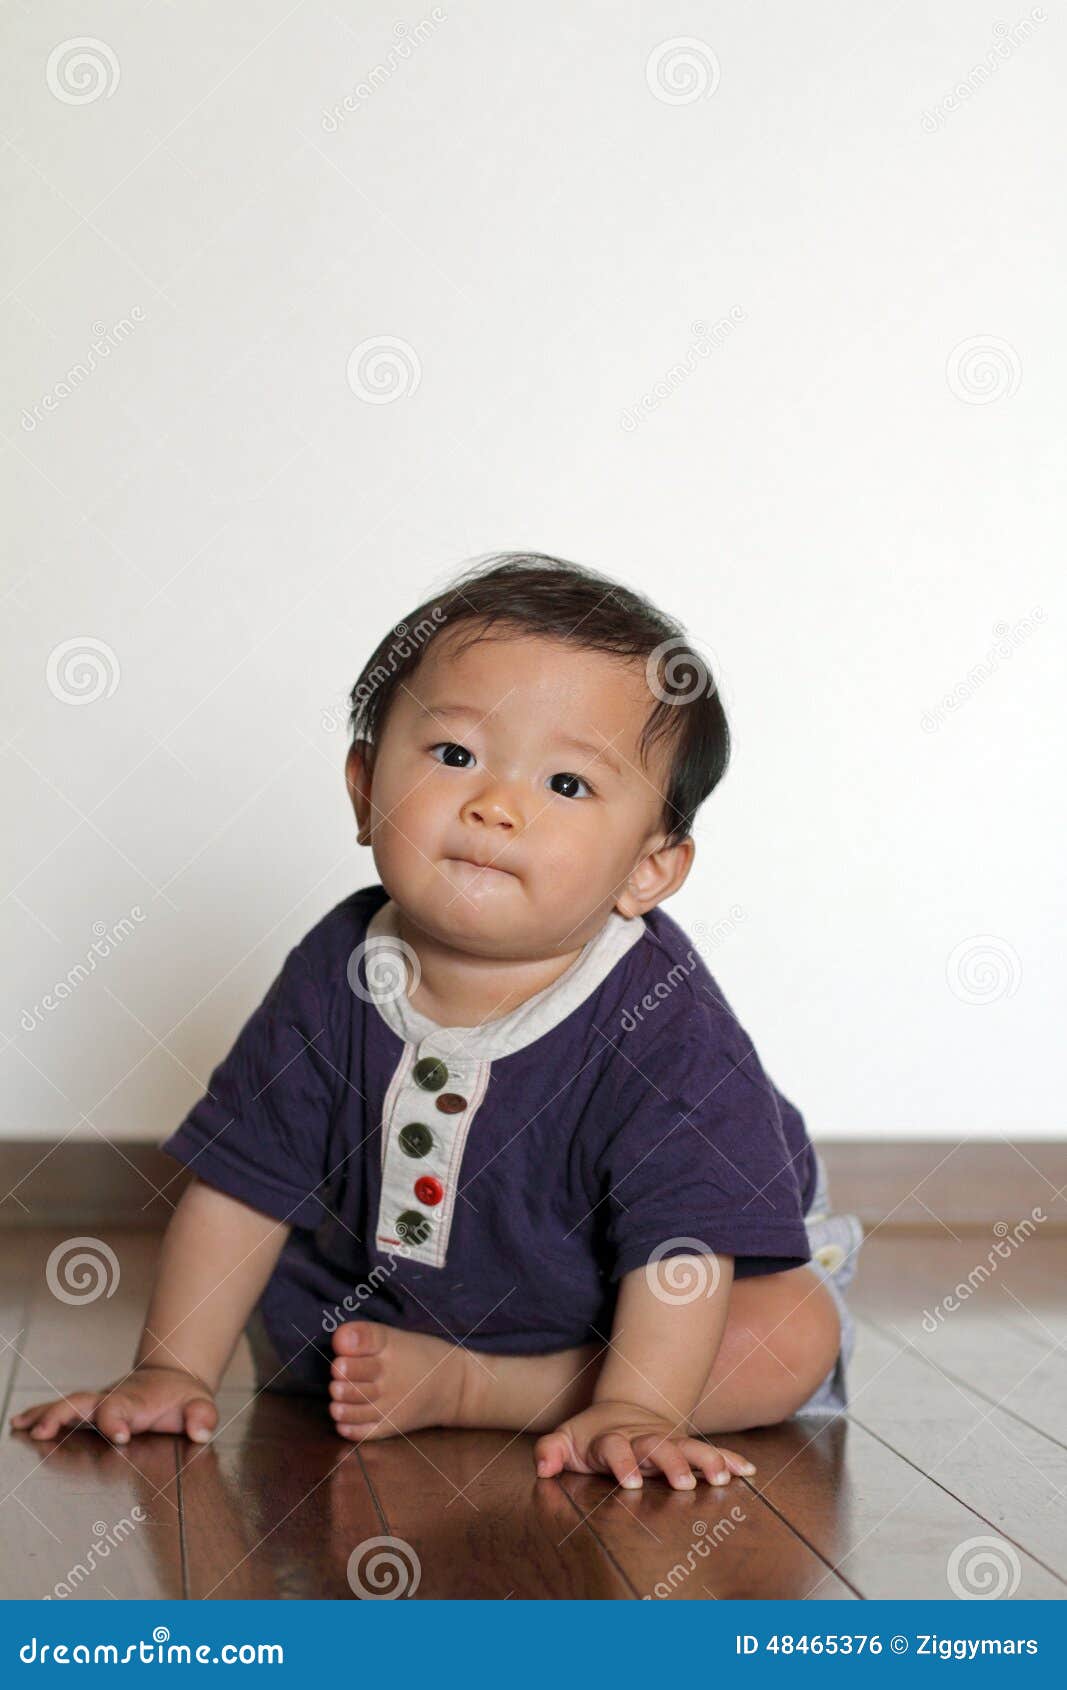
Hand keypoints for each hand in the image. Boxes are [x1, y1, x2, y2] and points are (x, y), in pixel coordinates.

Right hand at [8, 1365, 217, 1445]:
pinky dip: (39, 1414)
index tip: (120, 1435)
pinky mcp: (88, 1409)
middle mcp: (110, 1399)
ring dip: (44, 1415)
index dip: (118, 1420)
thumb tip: (201, 1430)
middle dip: (62, 1415)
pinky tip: (20, 1423)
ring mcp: (97, 1402)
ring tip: (21, 1425)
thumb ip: (202, 1416)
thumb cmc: (181, 1396)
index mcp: (135, 1400)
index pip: (121, 1408)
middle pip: (82, 1402)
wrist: (170, 1377)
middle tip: (45, 1430)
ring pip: (67, 1404)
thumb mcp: (200, 1403)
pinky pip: (61, 1409)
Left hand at [533, 1400, 755, 1490]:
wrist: (624, 1412)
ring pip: (688, 1448)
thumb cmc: (592, 1436)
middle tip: (683, 1483)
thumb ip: (551, 1450)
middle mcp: (643, 1438)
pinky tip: (748, 1471)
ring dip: (705, 1460)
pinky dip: (729, 1460)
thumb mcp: (566, 1438)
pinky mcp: (686, 1448)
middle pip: (657, 1446)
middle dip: (670, 1463)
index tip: (631, 1482)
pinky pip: (711, 1452)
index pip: (615, 1448)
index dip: (622, 1462)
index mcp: (612, 1438)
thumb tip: (543, 1466)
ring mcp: (667, 1441)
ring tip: (722, 1477)